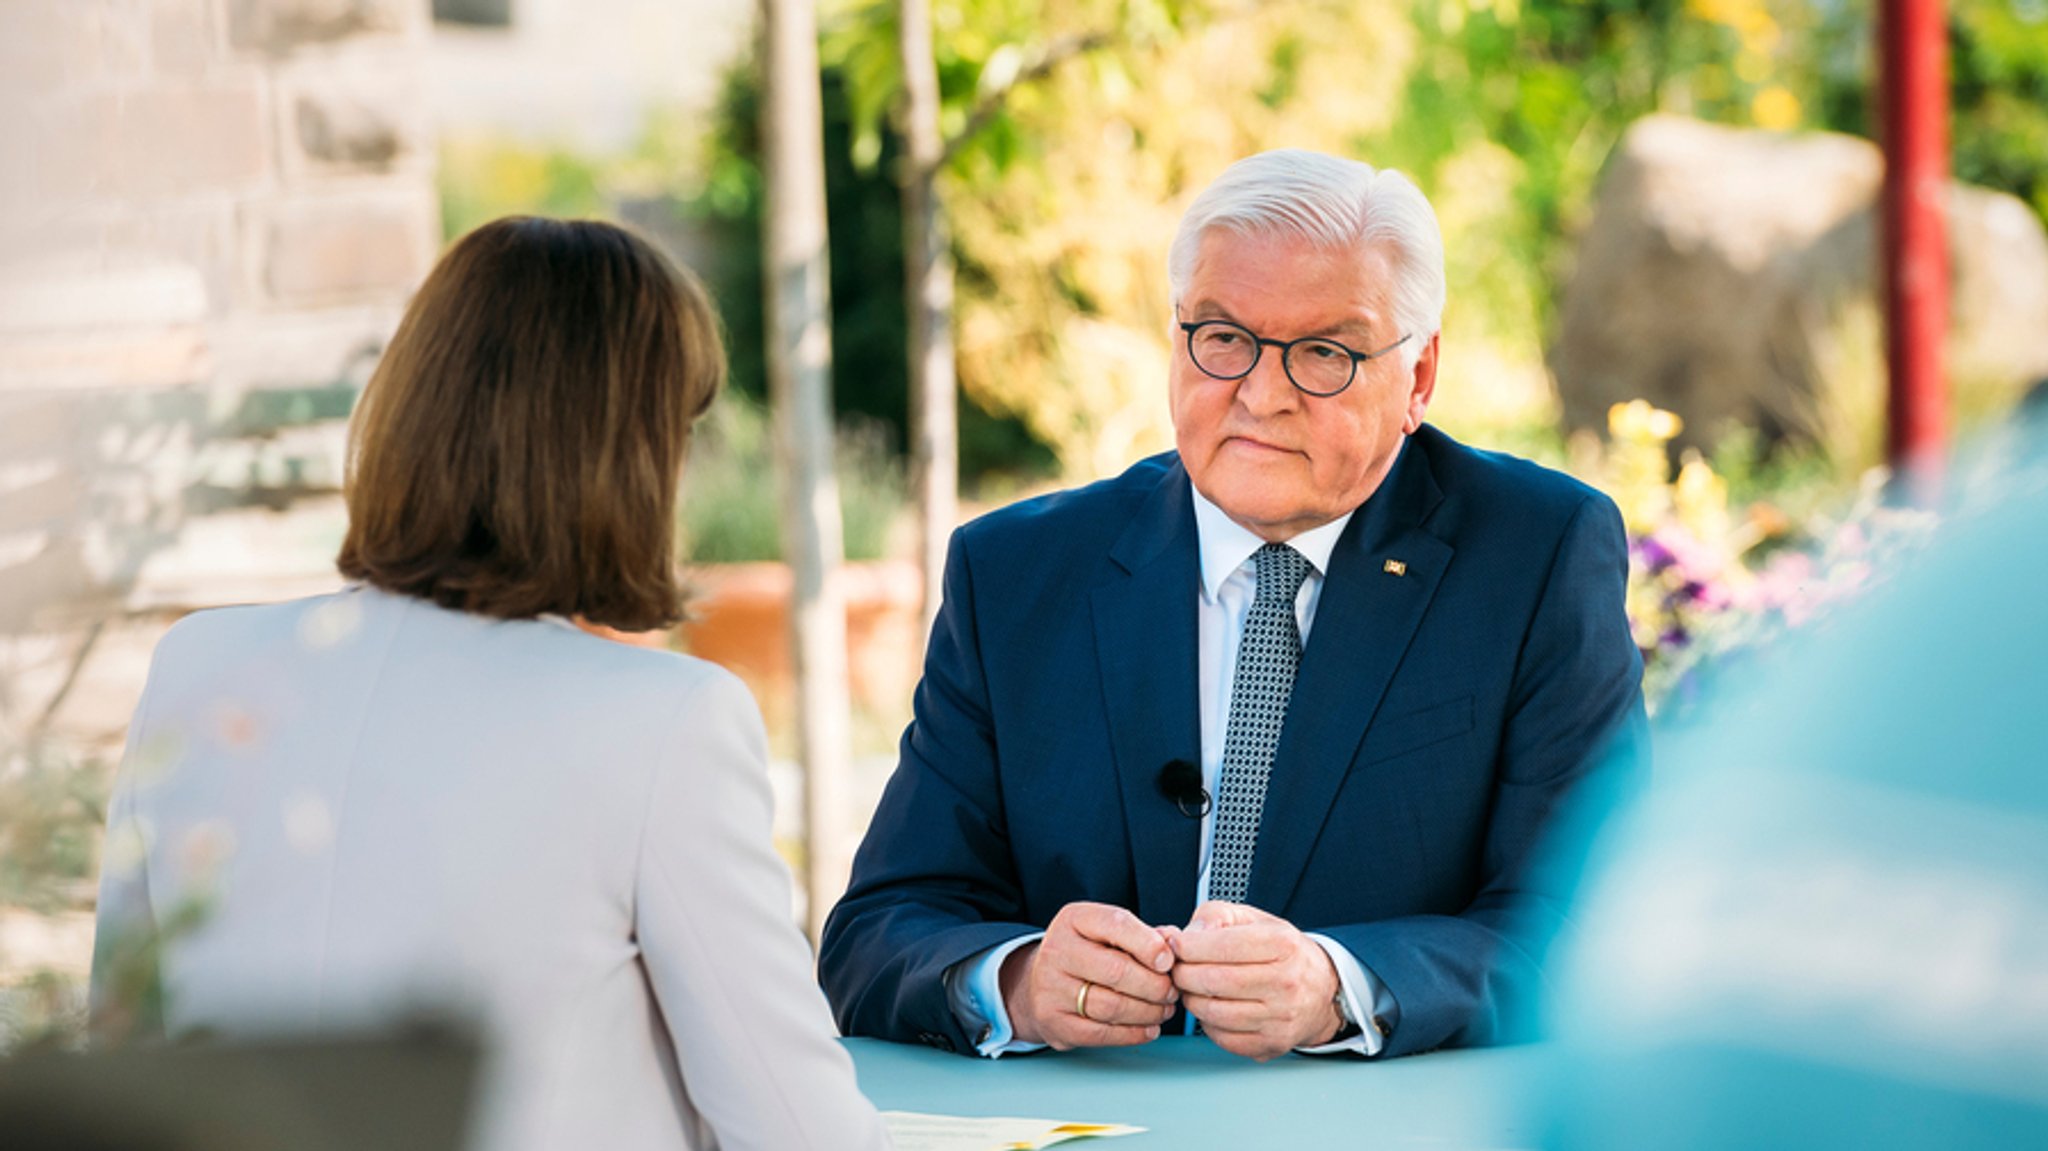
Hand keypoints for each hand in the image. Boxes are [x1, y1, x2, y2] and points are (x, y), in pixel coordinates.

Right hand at [1001, 901, 1177, 1049]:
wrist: (1038, 982)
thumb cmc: (1086, 954)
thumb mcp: (1108, 932)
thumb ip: (1144, 935)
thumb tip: (1174, 941)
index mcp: (1073, 919)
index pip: (1115, 924)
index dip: (1148, 944)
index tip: (1169, 961)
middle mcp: (1057, 950)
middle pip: (1116, 971)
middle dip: (1154, 985)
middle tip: (1172, 991)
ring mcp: (1051, 989)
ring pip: (1111, 1006)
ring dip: (1147, 1012)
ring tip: (1164, 1010)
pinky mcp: (1054, 1022)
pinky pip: (1101, 1033)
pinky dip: (1133, 1034)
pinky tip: (1148, 1028)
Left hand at [1169, 901, 1343, 1060]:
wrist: (1322, 989)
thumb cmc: (1282, 952)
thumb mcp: (1255, 919)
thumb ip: (1215, 916)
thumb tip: (1184, 935)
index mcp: (1282, 944)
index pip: (1221, 946)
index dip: (1188, 946)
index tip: (1177, 946)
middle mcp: (1285, 982)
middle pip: (1213, 981)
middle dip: (1183, 974)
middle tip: (1178, 969)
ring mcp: (1280, 1017)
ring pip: (1214, 1012)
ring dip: (1191, 999)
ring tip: (1193, 987)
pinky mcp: (1272, 1043)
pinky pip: (1222, 1037)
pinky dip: (1207, 1023)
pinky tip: (1212, 1007)